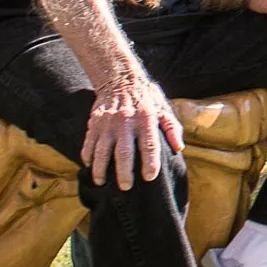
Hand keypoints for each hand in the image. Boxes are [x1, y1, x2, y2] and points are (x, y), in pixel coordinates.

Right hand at [80, 68, 183, 189]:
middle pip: (124, 151)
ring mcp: (108, 123)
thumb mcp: (163, 109)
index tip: (149, 177)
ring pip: (102, 150)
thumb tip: (179, 148)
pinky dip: (87, 157)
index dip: (150, 162)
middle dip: (124, 172)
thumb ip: (172, 128)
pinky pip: (89, 143)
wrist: (120, 79)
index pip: (149, 144)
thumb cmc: (146, 99)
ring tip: (102, 182)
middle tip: (126, 187)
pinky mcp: (94, 123)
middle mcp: (126, 121)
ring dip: (100, 169)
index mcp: (146, 119)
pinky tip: (89, 166)